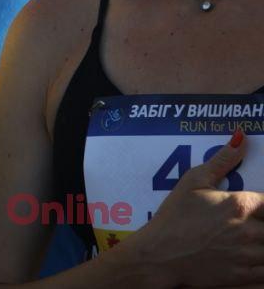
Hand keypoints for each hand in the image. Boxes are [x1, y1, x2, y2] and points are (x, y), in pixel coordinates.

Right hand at [124, 131, 263, 287]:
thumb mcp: (193, 182)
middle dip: (263, 223)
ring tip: (252, 239)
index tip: (258, 208)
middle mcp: (250, 230)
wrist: (160, 255)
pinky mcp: (246, 277)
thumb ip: (222, 160)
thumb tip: (241, 138)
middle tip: (252, 223)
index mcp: (240, 205)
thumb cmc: (174, 217)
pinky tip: (254, 257)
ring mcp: (249, 256)